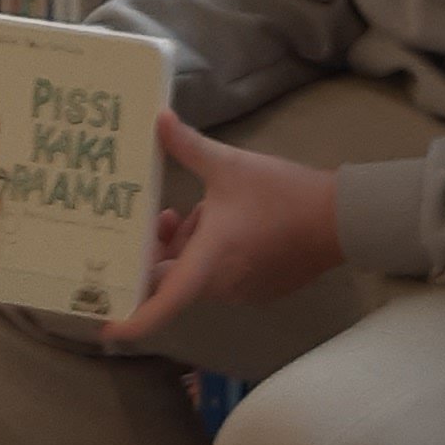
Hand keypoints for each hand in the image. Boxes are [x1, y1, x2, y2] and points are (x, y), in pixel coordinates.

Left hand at [103, 113, 345, 345]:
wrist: (340, 218)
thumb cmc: (281, 194)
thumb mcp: (229, 165)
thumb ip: (188, 145)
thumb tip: (158, 118)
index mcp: (206, 264)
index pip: (161, 306)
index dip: (130, 320)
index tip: (104, 326)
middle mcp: (220, 286)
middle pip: (172, 283)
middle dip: (155, 256)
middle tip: (150, 223)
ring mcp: (241, 291)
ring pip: (195, 276)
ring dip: (184, 250)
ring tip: (185, 212)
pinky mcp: (259, 288)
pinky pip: (219, 276)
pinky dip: (209, 255)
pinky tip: (219, 221)